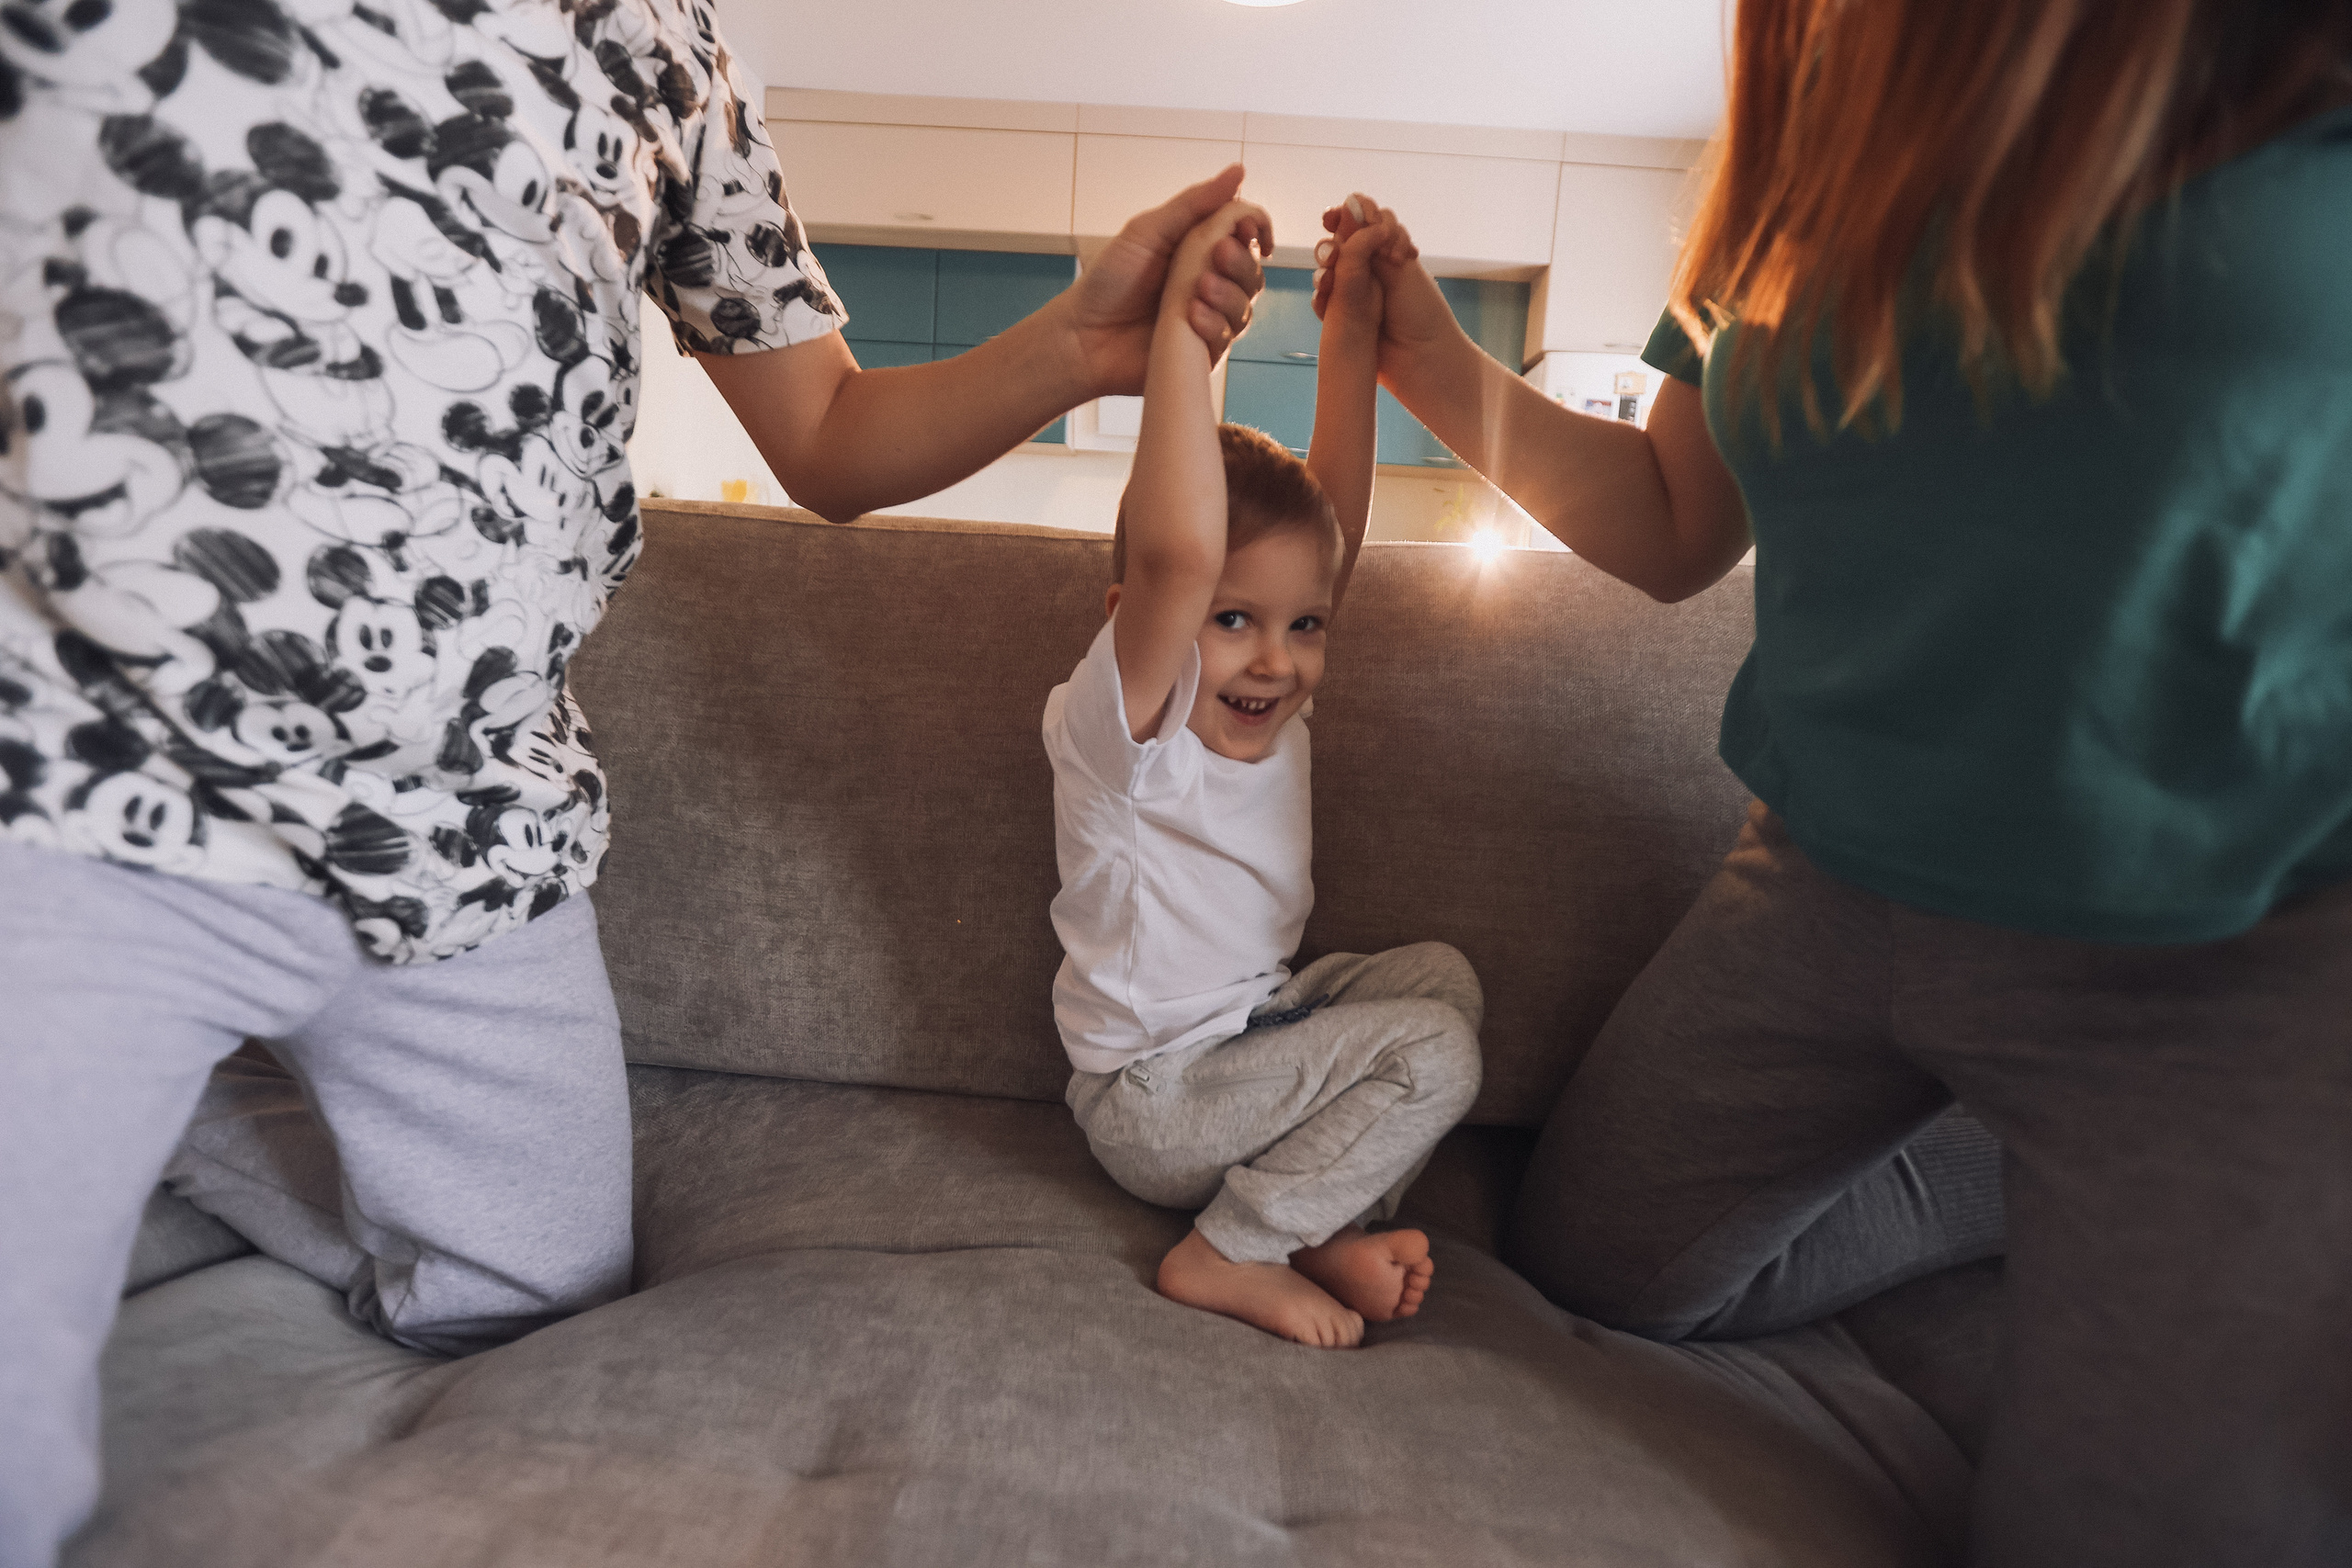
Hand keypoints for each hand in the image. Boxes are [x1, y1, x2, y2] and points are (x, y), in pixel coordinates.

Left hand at [1053, 165, 1270, 396]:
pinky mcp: (1203, 353)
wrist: (1083, 336)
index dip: (1257, 229)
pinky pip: (1226, 339)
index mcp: (1200, 250)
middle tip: (1217, 256)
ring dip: (1228, 295)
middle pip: (1252, 272)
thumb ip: (1195, 203)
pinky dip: (1215, 325)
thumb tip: (1240, 170)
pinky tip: (1191, 317)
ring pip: (1245, 307)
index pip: (1247, 237)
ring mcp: (1208, 319)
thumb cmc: (1110, 279)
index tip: (1249, 229)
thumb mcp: (1149, 231)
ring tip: (1197, 290)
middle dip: (1241, 262)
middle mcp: (1210, 283)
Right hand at [1313, 195, 1454, 380]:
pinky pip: (1322, 300)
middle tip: (1334, 256)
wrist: (1422, 359)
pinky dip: (1322, 297)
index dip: (1343, 214)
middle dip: (1331, 245)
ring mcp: (1354, 292)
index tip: (1331, 218)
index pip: (1359, 219)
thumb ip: (1373, 236)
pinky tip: (1327, 300)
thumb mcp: (1400, 265)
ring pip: (1326, 270)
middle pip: (1338, 242)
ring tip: (1328, 279)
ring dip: (1324, 269)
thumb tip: (1351, 201)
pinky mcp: (1343, 316)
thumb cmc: (1421, 312)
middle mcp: (1370, 266)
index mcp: (1387, 248)